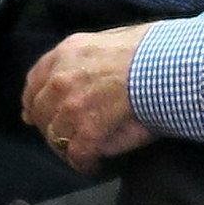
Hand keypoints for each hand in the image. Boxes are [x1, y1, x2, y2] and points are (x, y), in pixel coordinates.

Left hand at [22, 25, 152, 171]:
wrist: (168, 67)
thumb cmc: (150, 51)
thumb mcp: (109, 40)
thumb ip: (85, 58)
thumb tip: (75, 74)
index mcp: (65, 54)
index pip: (35, 82)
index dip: (35, 102)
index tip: (36, 115)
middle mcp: (61, 79)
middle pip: (42, 113)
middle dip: (51, 127)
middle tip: (69, 137)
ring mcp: (71, 107)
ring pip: (55, 137)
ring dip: (67, 147)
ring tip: (83, 153)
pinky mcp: (87, 132)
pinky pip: (77, 156)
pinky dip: (84, 163)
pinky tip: (94, 165)